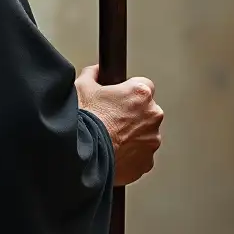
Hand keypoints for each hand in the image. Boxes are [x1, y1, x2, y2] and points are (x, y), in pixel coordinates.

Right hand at [75, 64, 163, 186]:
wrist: (83, 152)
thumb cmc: (85, 119)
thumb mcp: (82, 86)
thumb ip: (93, 73)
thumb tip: (96, 71)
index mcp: (140, 94)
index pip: (144, 84)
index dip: (129, 89)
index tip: (119, 96)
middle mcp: (152, 116)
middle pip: (146, 110)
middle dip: (133, 113)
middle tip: (111, 117)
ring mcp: (152, 140)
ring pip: (145, 133)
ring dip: (133, 134)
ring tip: (110, 135)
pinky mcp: (147, 161)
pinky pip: (141, 154)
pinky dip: (130, 153)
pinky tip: (113, 149)